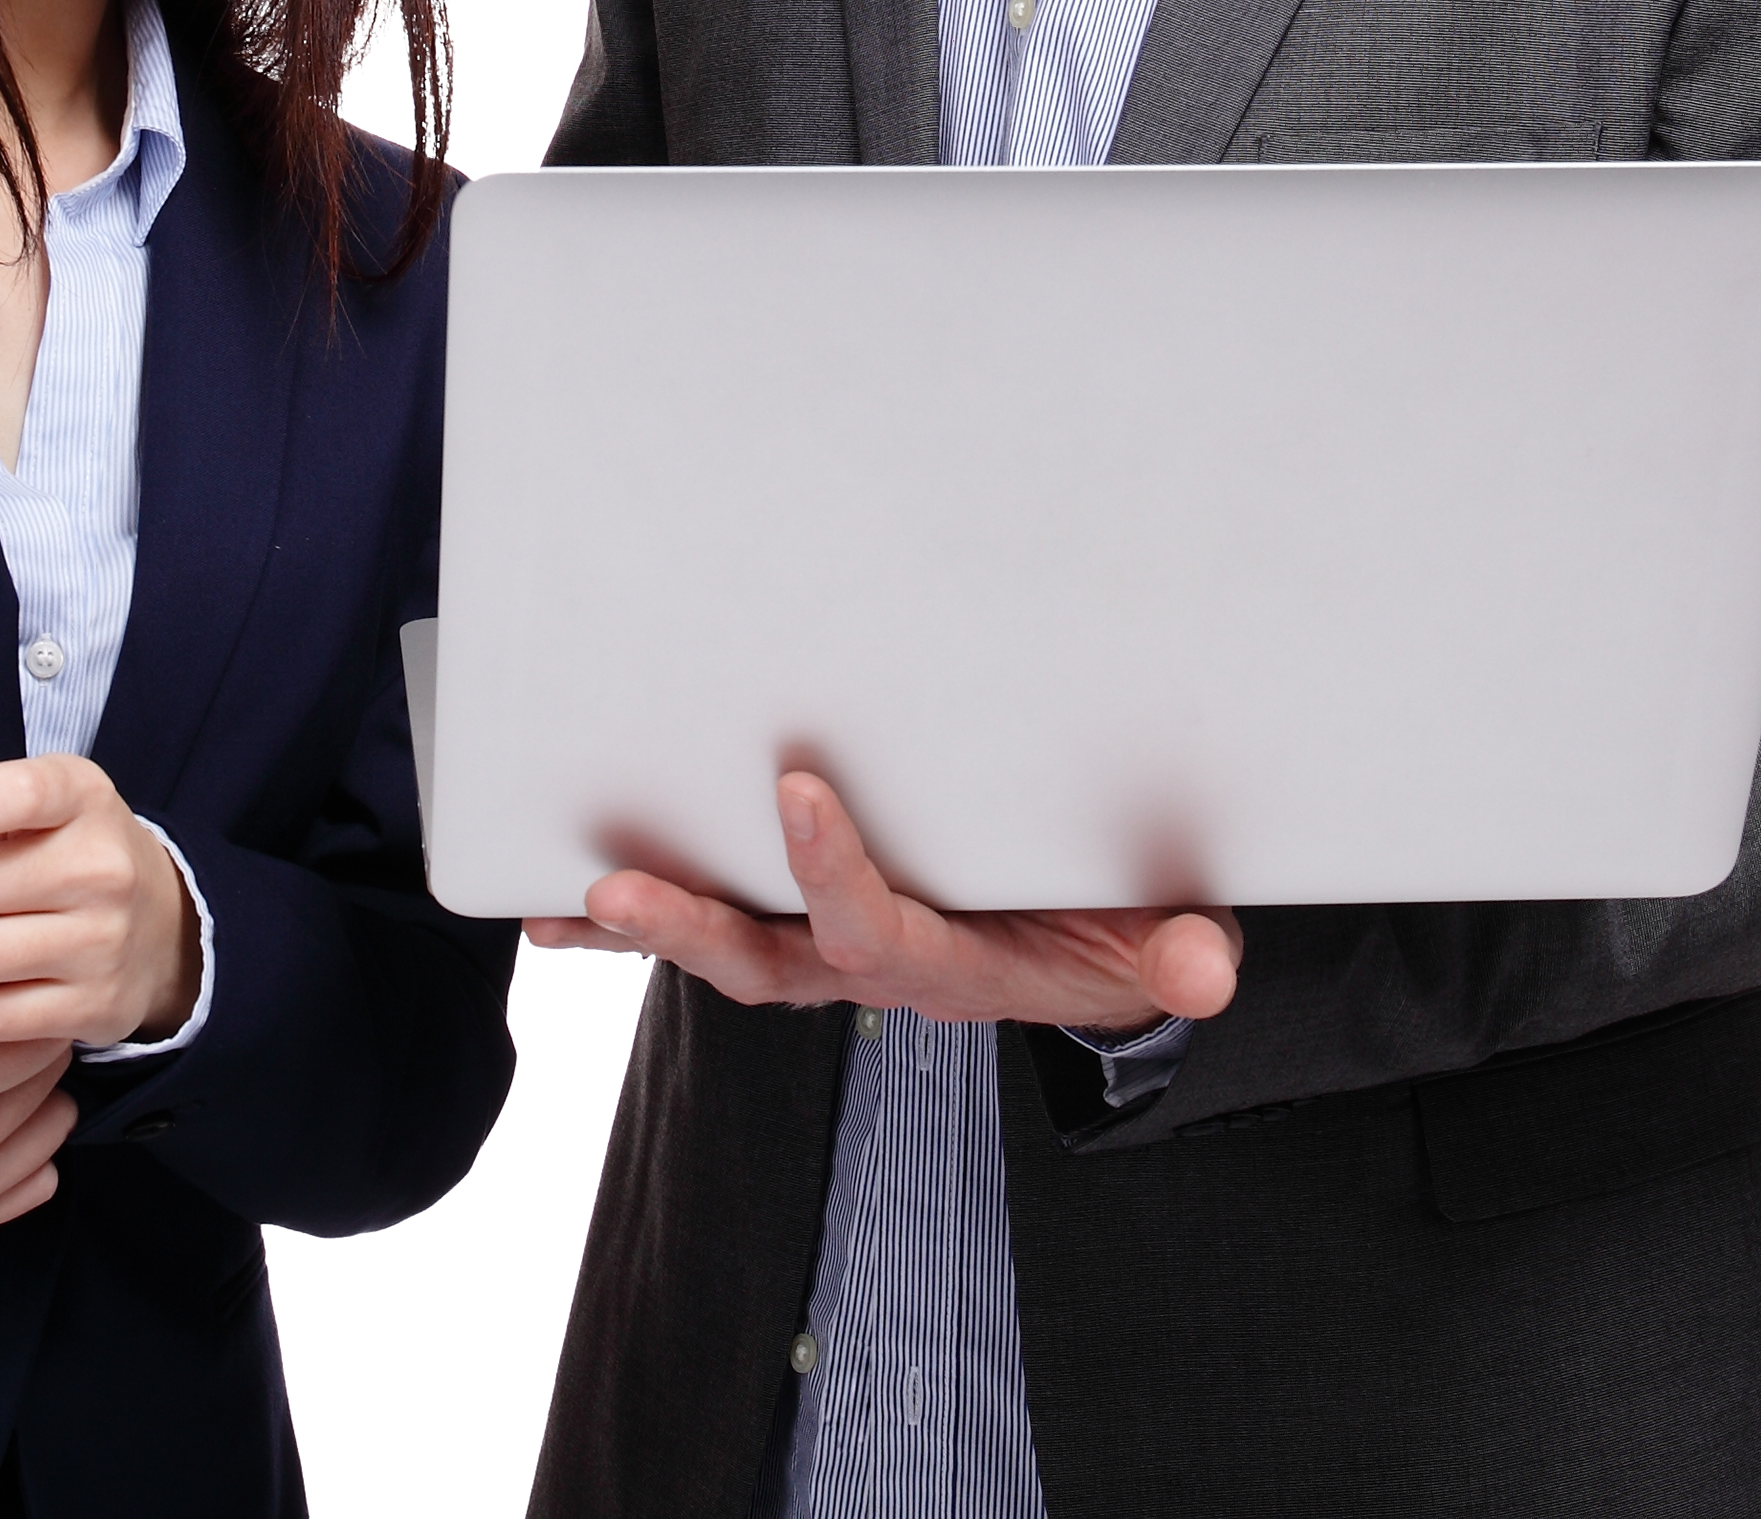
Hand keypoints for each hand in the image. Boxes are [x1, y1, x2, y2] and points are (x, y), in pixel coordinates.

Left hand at [522, 771, 1238, 1032]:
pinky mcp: (804, 926)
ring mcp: (826, 950)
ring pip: (722, 944)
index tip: (797, 791)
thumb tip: (1205, 970)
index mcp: (945, 964)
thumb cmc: (1117, 928)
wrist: (1094, 964)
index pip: (872, 927)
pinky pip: (715, 922)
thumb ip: (1174, 954)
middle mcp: (866, 965)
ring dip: (639, 928)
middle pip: (762, 958)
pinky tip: (555, 907)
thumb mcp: (1162, 937)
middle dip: (688, 925)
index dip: (831, 871)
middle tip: (612, 889)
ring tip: (554, 903)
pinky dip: (633, 923)